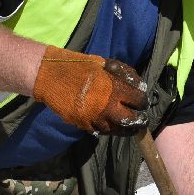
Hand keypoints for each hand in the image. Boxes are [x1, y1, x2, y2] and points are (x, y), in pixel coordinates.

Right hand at [32, 47, 147, 134]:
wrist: (51, 75)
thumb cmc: (78, 66)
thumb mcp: (104, 63)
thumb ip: (123, 74)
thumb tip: (138, 85)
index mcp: (114, 88)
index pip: (138, 101)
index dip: (142, 102)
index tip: (142, 103)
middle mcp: (107, 106)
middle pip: (130, 120)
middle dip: (139, 121)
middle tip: (141, 121)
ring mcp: (94, 118)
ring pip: (116, 130)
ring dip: (124, 130)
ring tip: (129, 128)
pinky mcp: (83, 124)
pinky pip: (100, 131)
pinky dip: (107, 129)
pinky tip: (111, 126)